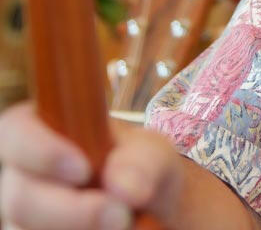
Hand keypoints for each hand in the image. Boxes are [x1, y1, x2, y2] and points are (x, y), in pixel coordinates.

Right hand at [0, 101, 182, 228]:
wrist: (150, 212)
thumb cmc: (142, 170)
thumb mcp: (154, 154)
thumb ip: (143, 161)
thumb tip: (122, 188)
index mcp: (47, 129)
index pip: (16, 129)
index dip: (39, 149)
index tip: (83, 169)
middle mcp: (23, 174)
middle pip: (19, 197)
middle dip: (69, 210)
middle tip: (120, 215)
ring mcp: (22, 218)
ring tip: (122, 225)